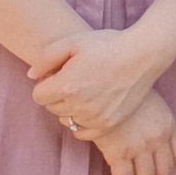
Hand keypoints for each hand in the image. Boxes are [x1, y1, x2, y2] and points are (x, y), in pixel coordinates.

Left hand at [30, 26, 164, 139]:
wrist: (144, 55)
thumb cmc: (108, 44)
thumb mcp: (73, 42)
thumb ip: (46, 58)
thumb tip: (31, 76)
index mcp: (67, 85)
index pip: (38, 96)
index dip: (45, 84)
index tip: (58, 75)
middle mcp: (79, 105)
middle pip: (51, 108)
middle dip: (57, 95)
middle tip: (74, 80)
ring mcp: (95, 117)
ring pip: (66, 120)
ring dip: (70, 108)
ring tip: (86, 91)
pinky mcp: (108, 124)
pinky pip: (82, 132)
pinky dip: (82, 122)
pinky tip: (90, 107)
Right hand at [90, 96, 175, 174]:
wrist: (104, 85)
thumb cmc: (125, 91)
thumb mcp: (152, 102)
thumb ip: (158, 120)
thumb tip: (151, 137)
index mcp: (169, 124)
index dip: (171, 163)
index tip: (160, 163)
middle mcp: (158, 138)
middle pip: (164, 170)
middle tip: (142, 174)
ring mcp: (139, 146)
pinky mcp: (119, 152)